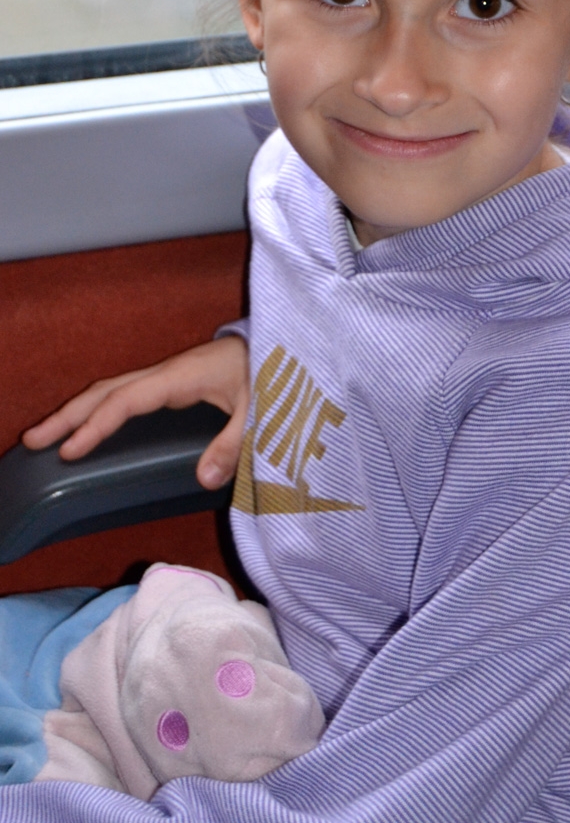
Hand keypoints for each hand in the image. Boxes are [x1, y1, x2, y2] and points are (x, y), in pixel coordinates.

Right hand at [21, 336, 250, 489]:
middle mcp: (167, 373)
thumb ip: (234, 443)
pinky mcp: (173, 381)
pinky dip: (99, 409)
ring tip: (47, 436)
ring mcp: (167, 375)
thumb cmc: (271, 370)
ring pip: (111, 389)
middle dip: (68, 415)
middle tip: (34, 440)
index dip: (96, 426)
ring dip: (78, 411)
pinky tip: (90, 427)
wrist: (283, 342)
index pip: (126, 401)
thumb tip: (204, 479)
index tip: (70, 450)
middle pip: (105, 391)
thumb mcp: (260, 408)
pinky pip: (126, 394)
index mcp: (181, 376)